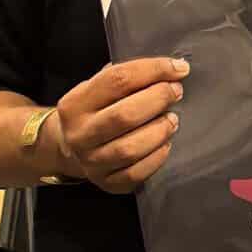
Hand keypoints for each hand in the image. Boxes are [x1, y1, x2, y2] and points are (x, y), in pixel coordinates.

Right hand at [54, 57, 187, 192]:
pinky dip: (157, 157)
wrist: (72, 147)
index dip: (153, 70)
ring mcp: (91, 162)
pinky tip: (165, 143)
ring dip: (160, 130)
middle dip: (158, 100)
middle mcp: (79, 134)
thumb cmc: (97, 111)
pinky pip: (136, 173)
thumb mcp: (98, 88)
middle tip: (176, 92)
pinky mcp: (106, 182)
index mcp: (75, 104)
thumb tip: (171, 68)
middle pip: (124, 116)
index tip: (179, 68)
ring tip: (172, 119)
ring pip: (130, 149)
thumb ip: (127, 77)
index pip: (117, 80)